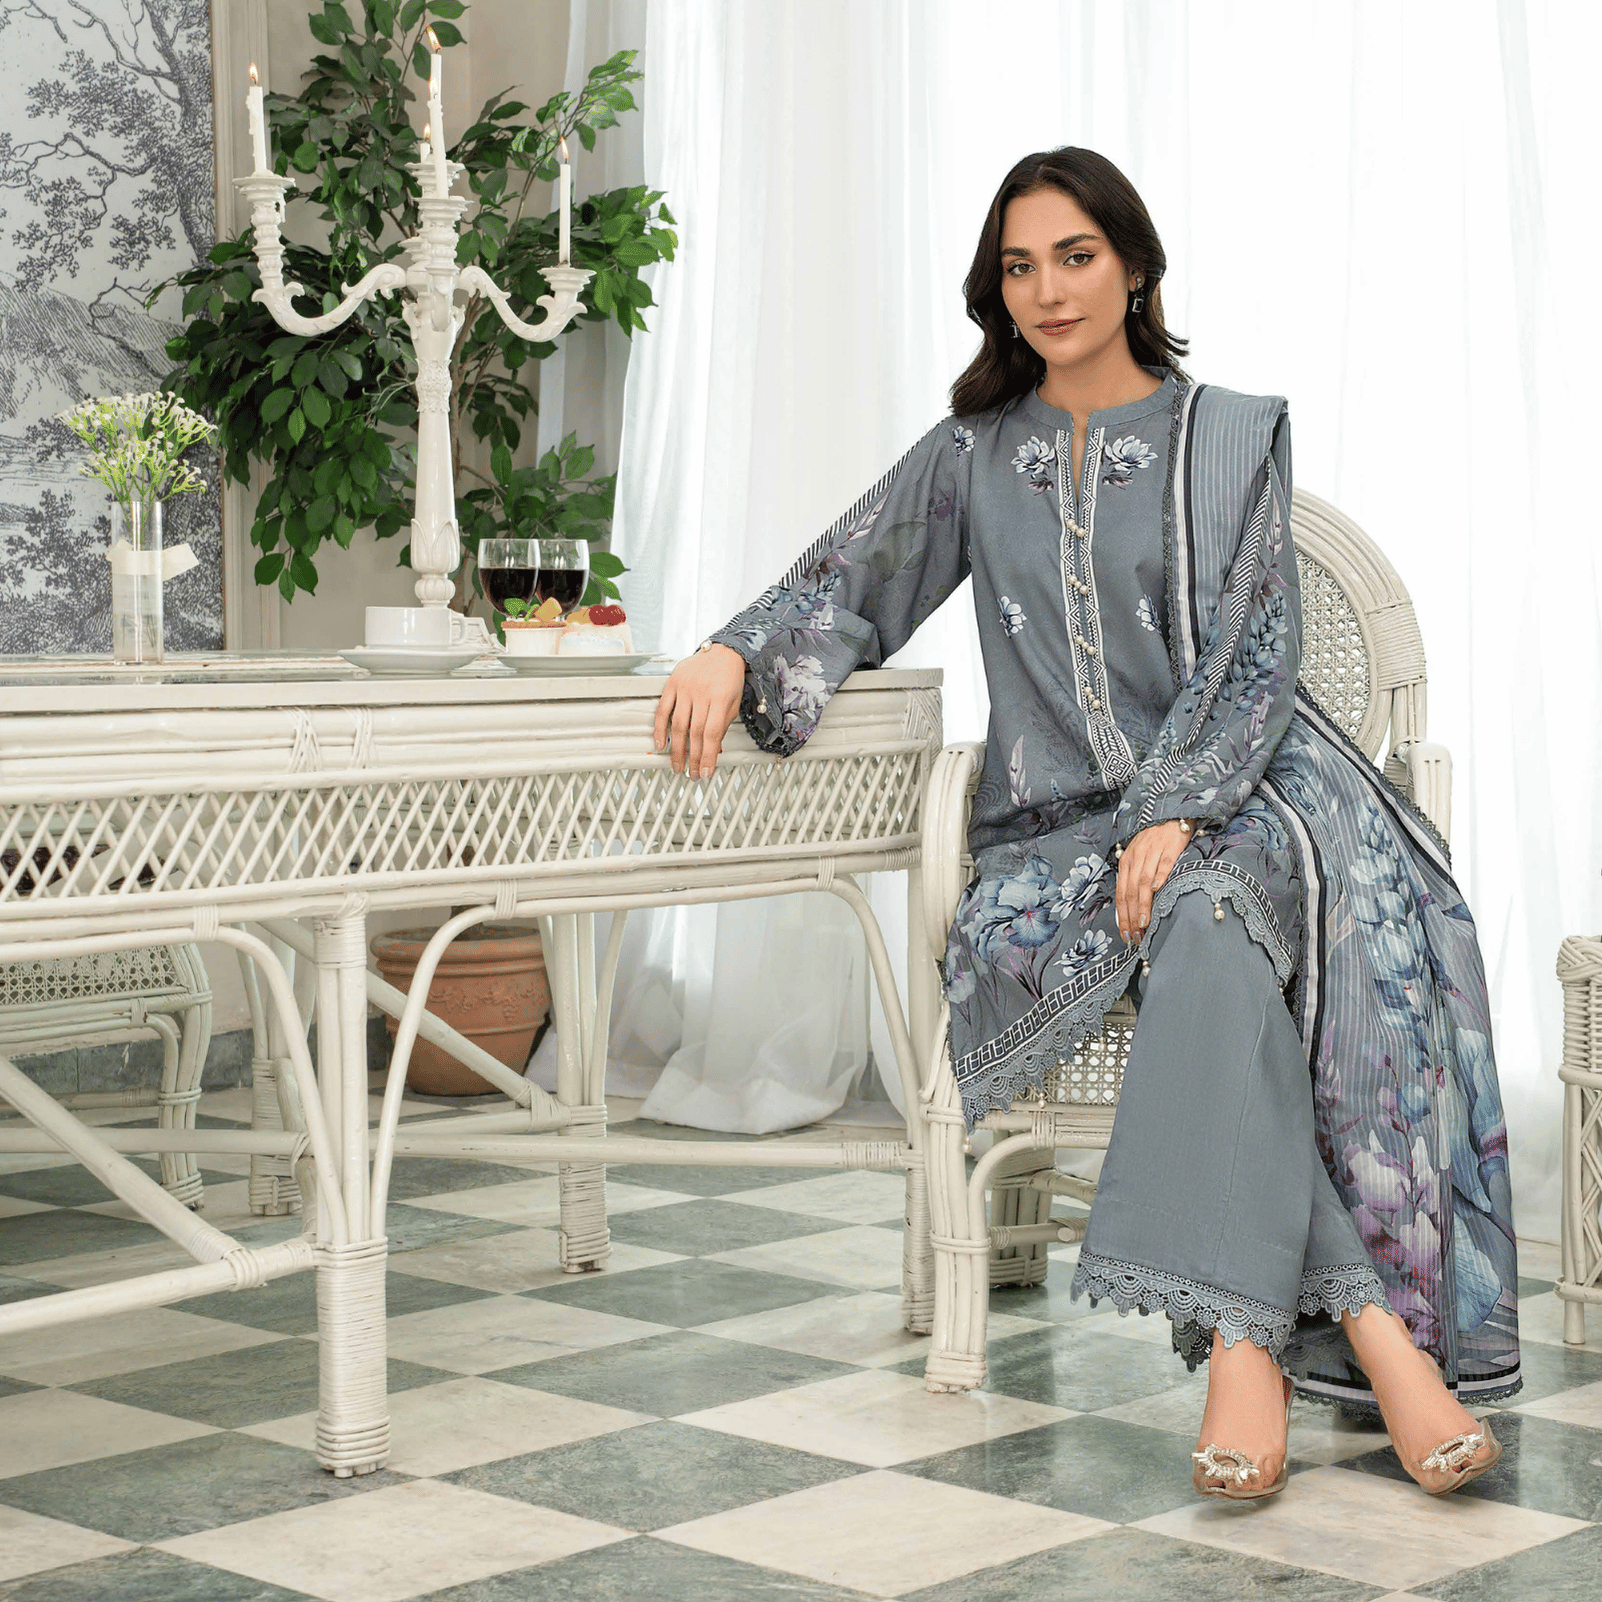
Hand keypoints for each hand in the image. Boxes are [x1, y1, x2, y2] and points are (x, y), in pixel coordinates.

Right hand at [653, 643, 745, 778]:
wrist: (723, 650)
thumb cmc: (730, 677)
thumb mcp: (734, 701)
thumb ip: (724, 725)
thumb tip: (715, 751)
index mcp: (720, 698)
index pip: (712, 734)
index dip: (708, 756)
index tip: (707, 772)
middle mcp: (701, 692)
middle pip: (694, 732)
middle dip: (693, 757)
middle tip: (692, 774)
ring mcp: (685, 688)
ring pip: (677, 725)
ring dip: (677, 749)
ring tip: (677, 765)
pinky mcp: (672, 683)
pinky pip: (662, 709)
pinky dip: (659, 729)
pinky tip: (660, 744)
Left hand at [1115, 820, 1194, 942]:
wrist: (1171, 816)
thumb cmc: (1155, 842)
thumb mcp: (1140, 860)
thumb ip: (1135, 881)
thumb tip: (1132, 911)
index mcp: (1126, 862)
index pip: (1121, 893)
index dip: (1122, 916)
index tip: (1126, 934)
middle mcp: (1136, 857)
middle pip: (1130, 891)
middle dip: (1131, 916)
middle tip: (1135, 935)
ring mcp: (1152, 852)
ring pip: (1144, 881)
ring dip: (1143, 904)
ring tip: (1144, 922)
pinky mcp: (1169, 847)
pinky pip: (1163, 864)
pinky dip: (1160, 876)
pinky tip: (1159, 890)